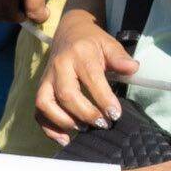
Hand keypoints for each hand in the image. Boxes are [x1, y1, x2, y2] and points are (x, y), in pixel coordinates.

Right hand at [34, 8, 136, 134]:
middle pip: (67, 95)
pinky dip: (48, 128)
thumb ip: (120, 57)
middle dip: (85, 114)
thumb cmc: (93, 43)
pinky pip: (38, 111)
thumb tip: (133, 68)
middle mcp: (59, 66)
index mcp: (79, 54)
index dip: (103, 99)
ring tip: (83, 129)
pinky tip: (65, 138)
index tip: (115, 114)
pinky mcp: (41, 89)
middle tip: (103, 124)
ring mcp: (46, 78)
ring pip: (45, 103)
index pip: (91, 79)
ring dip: (64, 121)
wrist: (70, 32)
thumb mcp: (109, 44)